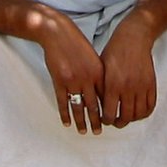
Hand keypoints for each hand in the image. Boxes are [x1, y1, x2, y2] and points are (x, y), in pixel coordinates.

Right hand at [39, 17, 105, 133]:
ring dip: (81, 121)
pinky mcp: (59, 82)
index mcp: (98, 72)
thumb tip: (101, 94)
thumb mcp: (92, 58)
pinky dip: (65, 114)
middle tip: (98, 132)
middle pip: (93, 105)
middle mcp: (87, 78)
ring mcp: (72, 81)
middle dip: (96, 120)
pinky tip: (67, 122)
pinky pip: (63, 102)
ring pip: (78, 106)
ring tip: (83, 131)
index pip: (105, 96)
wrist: (58, 34)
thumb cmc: (76, 44)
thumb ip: (98, 75)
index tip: (109, 120)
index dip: (106, 110)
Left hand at [98, 24, 157, 127]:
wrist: (134, 37)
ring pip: (138, 114)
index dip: (105, 120)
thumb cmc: (115, 50)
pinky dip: (144, 113)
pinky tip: (137, 111)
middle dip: (118, 123)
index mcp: (113, 83)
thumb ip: (100, 88)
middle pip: (125, 117)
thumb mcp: (101, 68)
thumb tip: (96, 106)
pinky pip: (150, 106)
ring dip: (131, 119)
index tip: (104, 119)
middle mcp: (128, 87)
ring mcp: (142, 86)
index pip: (109, 113)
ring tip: (125, 117)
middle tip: (114, 121)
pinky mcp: (151, 84)